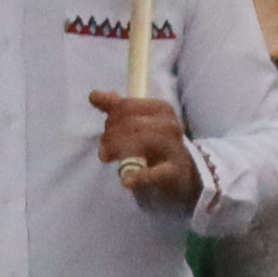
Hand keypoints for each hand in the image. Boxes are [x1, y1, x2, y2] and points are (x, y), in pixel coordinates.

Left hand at [87, 90, 200, 210]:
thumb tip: (94, 95)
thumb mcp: (140, 121)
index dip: (110, 118)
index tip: (106, 131)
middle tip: (103, 150)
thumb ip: (117, 109)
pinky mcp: (173, 173)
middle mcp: (170, 125)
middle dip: (110, 136)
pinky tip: (126, 181)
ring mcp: (173, 149)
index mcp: (162, 109)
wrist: (184, 173)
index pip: (127, 106)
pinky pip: (155, 173)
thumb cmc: (156, 144)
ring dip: (117, 150)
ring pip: (140, 142)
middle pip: (131, 123)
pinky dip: (139, 176)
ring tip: (108, 158)